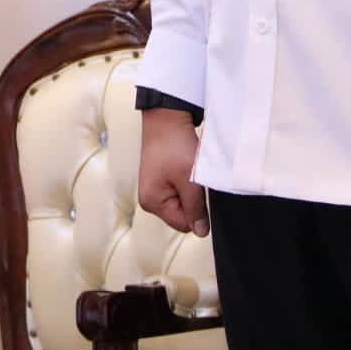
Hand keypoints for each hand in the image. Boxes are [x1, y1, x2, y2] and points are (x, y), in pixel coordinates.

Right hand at [138, 109, 208, 236]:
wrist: (166, 116)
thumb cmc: (175, 146)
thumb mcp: (189, 180)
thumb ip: (196, 209)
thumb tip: (201, 233)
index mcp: (151, 202)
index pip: (183, 224)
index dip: (197, 211)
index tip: (199, 189)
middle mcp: (149, 198)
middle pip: (182, 214)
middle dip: (193, 199)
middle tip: (193, 177)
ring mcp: (153, 188)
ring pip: (182, 201)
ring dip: (191, 189)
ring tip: (188, 169)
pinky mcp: (159, 178)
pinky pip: (179, 190)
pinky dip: (186, 181)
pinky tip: (185, 166)